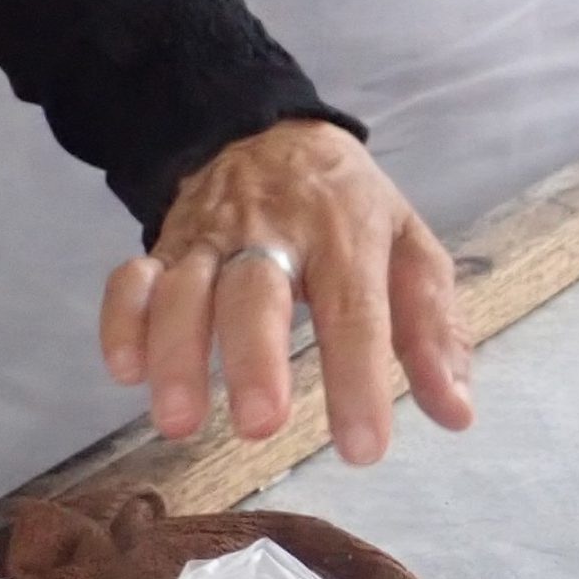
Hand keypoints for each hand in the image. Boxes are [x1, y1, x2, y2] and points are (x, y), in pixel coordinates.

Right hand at [98, 121, 472, 465]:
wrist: (263, 128)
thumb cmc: (345, 208)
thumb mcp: (407, 248)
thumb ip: (433, 332)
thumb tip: (456, 414)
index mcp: (346, 235)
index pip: (354, 312)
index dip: (357, 382)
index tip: (362, 450)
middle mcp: (274, 234)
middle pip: (255, 294)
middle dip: (253, 360)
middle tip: (259, 427)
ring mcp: (210, 238)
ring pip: (184, 290)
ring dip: (176, 354)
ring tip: (178, 421)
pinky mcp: (163, 245)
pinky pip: (132, 278)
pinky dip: (122, 321)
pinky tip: (125, 371)